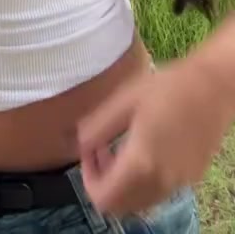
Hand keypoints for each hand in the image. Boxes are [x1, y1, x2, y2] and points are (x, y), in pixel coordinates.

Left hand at [77, 54, 232, 216]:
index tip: (89, 150)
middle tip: (101, 150)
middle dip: (104, 183)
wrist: (212, 86)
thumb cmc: (167, 86)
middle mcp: (160, 182)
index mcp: (141, 163)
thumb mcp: (124, 99)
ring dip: (123, 184)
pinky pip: (158, 192)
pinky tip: (145, 149)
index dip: (88, 179)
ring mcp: (178, 183)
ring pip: (140, 202)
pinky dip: (143, 182)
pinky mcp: (191, 178)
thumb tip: (79, 144)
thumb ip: (97, 126)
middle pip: (120, 207)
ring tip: (121, 149)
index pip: (103, 198)